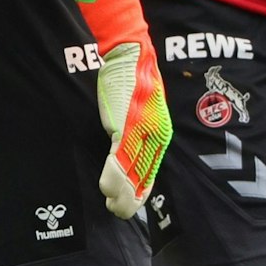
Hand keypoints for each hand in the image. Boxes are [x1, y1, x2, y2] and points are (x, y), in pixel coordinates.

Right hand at [74, 0, 172, 217]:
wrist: (131, 53)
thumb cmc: (133, 80)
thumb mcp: (141, 110)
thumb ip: (138, 131)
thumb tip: (128, 152)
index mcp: (160, 132)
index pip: (151, 170)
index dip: (141, 190)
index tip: (133, 206)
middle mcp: (156, 134)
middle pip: (143, 176)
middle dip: (131, 198)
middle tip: (119, 213)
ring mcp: (142, 131)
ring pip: (131, 172)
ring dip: (119, 193)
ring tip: (111, 206)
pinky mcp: (127, 125)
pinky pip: (119, 157)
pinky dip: (112, 175)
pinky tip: (105, 188)